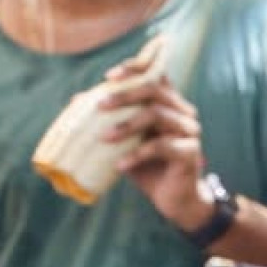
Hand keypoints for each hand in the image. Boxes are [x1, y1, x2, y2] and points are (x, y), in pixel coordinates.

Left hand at [102, 62, 214, 229]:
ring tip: (103, 138)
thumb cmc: (146, 164)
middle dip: (124, 95)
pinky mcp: (191, 152)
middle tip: (100, 106)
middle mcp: (182, 111)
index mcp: (168, 103)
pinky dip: (137, 154)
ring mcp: (189, 130)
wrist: (172, 197)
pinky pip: (161, 147)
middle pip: (154, 90)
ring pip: (156, 115)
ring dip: (126, 125)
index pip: (155, 74)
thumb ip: (108, 119)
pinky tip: (119, 165)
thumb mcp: (124, 140)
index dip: (134, 69)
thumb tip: (76, 100)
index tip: (109, 77)